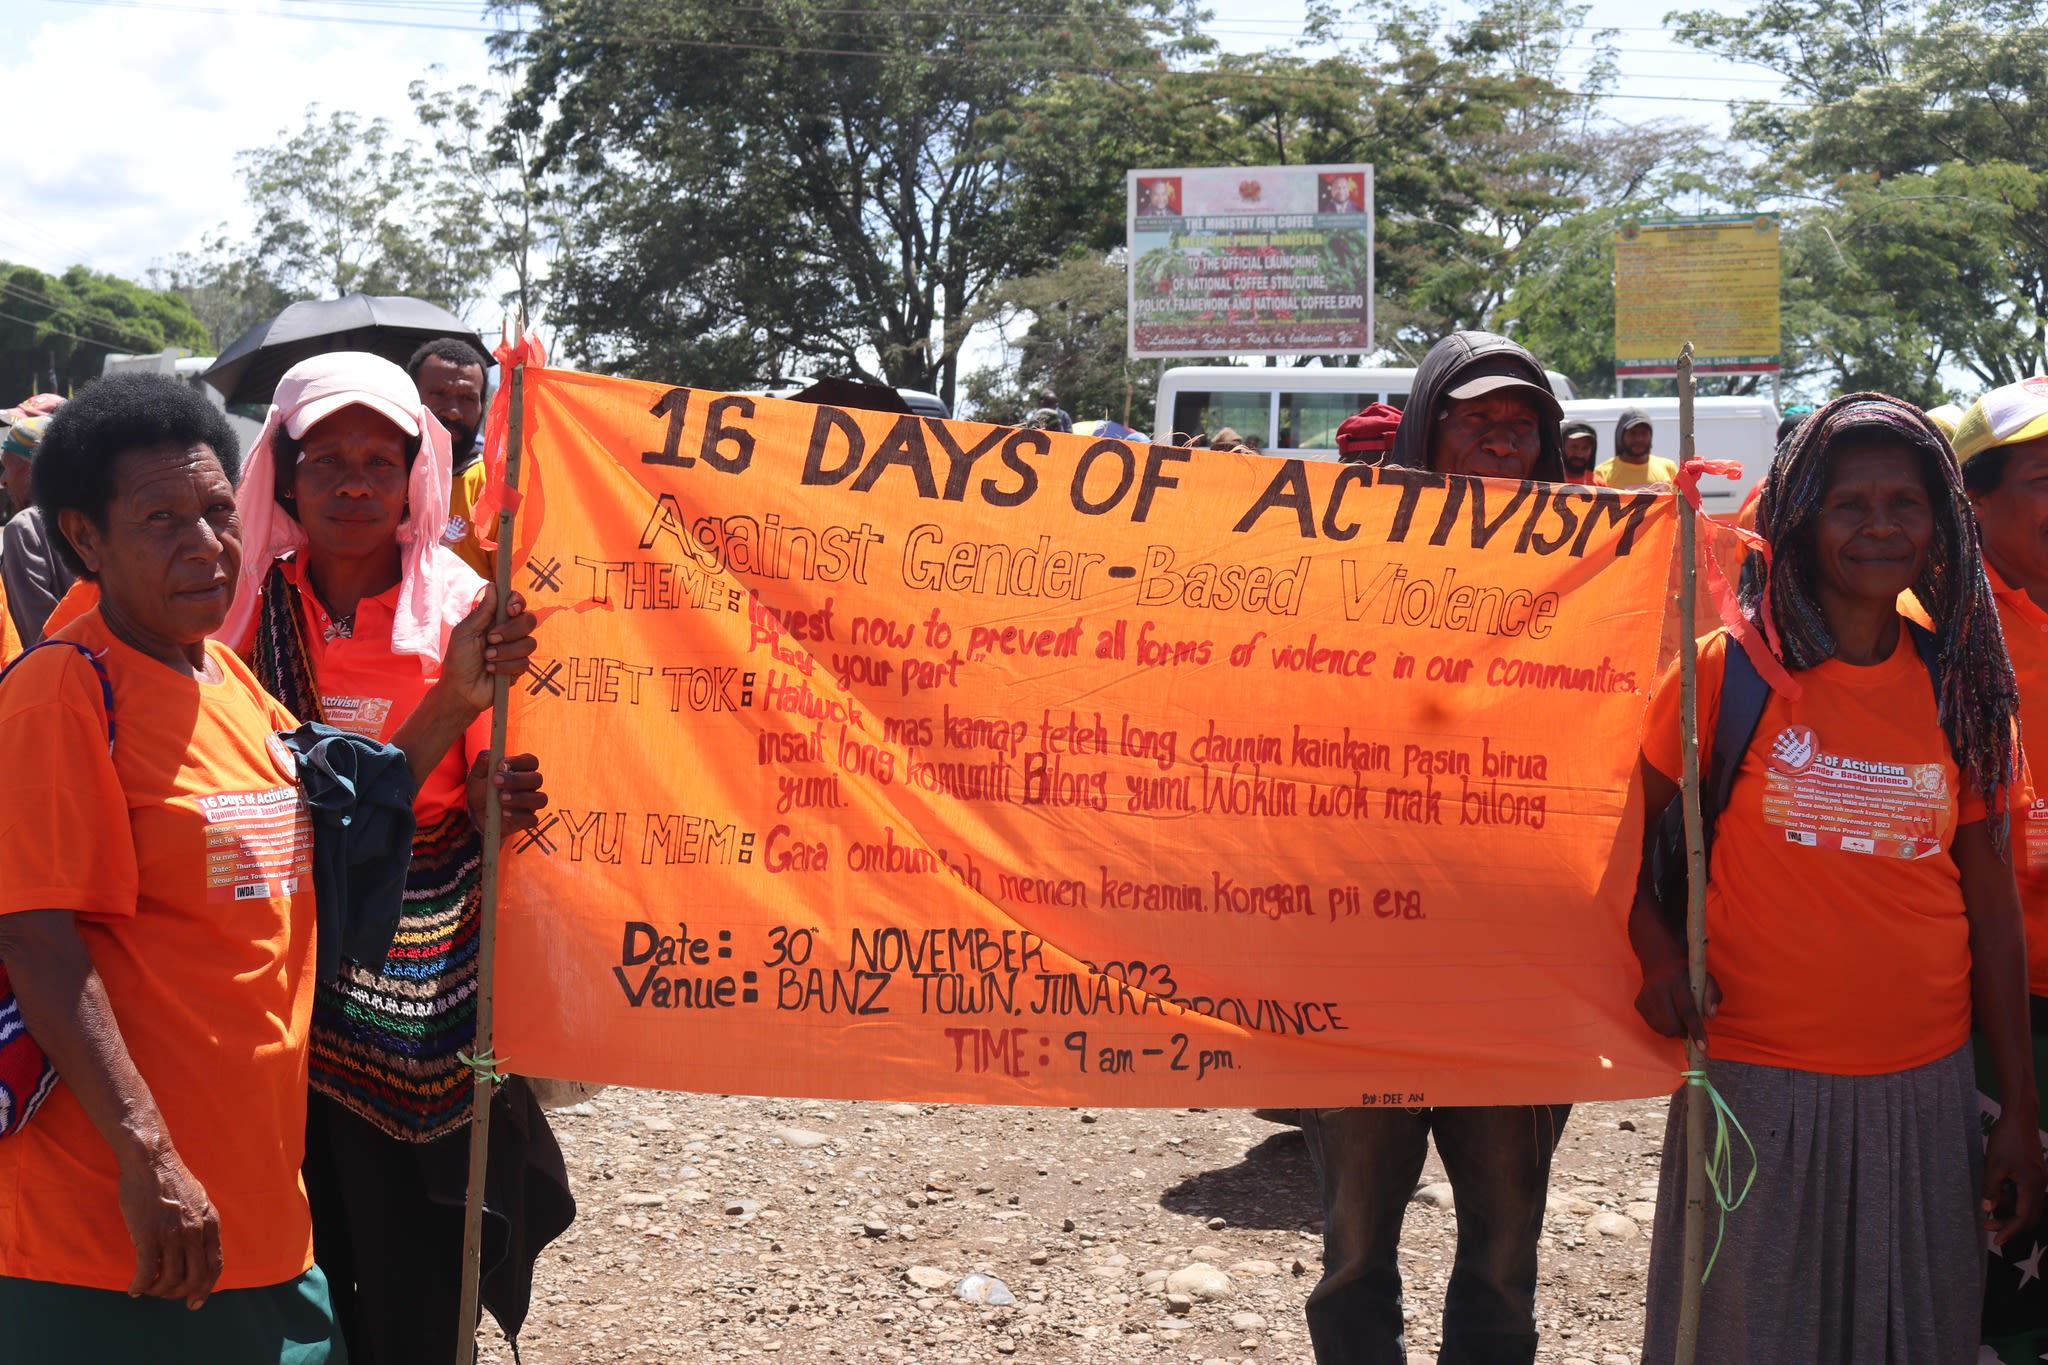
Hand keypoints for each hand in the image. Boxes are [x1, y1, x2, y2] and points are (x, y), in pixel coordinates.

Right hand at [116, 1141, 220, 1308]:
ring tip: (148, 1288)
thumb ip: (202, 1226)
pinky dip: (138, 1285)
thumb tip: (199, 1252)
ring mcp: (172, 1234)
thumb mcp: (199, 1202)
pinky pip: (145, 1272)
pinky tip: (133, 1288)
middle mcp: (195, 1231)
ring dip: (158, 1291)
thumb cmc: (172, 1181)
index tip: (195, 1302)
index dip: (206, 1288)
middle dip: (180, 1294)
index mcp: (211, 1223)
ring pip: (169, 1279)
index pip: (215, 1265)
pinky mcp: (148, 1235)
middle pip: (194, 1277)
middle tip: (166, 1295)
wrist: (152, 1162)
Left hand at [439, 587, 538, 712]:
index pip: (517, 603)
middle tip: (490, 639)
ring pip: (529, 643)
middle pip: (529, 620)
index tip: (510, 609)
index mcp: (495, 620)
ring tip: (487, 658)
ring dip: (505, 651)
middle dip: (511, 630)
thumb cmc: (458, 659)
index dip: (518, 602)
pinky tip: (492, 670)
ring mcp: (516, 650)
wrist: (461, 690)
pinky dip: (505, 666)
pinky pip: (524, 662)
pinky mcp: (519, 668)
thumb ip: (482, 611)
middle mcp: (509, 633)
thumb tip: (492, 586)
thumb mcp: (465, 632)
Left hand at [467, 751, 548, 834]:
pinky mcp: (527, 820)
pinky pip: (532, 820)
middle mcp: (530, 785)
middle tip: (496, 781)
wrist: (477, 813)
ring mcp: (531, 803)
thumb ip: (483, 762)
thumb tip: (490, 755)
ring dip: (520, 798)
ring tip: (501, 799)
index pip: (531, 761)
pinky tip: (504, 814)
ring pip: (540, 799)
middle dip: (516, 780)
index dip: (519, 762)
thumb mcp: (477, 774)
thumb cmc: (481, 789)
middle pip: (537, 779)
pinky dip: (518, 817)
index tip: (500, 765)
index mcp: (522, 770)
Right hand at [1633, 958, 1719, 1049]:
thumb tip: (1710, 1015)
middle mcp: (1658, 988)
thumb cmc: (1688, 975)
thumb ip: (1713, 995)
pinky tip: (1668, 1014)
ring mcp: (1646, 996)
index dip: (1695, 1030)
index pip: (1687, 1010)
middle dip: (1684, 1032)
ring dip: (1674, 1030)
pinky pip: (1654, 1026)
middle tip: (1690, 1027)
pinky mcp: (1639, 1003)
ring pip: (1662, 1028)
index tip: (1703, 1047)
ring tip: (1679, 1018)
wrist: (1660, 962)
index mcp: (1677, 981)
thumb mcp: (1707, 979)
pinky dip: (1664, 1026)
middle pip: (1672, 1024)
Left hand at [1983, 1109, 2045, 1246]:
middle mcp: (2040, 1185)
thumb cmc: (2006, 1139)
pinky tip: (1998, 1194)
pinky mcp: (2035, 1173)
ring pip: (2028, 1205)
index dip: (2009, 1231)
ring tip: (1989, 1208)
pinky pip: (2027, 1194)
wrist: (2019, 1117)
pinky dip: (2014, 1199)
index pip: (2023, 1218)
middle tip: (1988, 1227)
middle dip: (2010, 1224)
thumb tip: (1988, 1210)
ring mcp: (2039, 1179)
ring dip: (2010, 1211)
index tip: (1995, 1240)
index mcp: (2032, 1186)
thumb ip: (1991, 1189)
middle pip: (2029, 1216)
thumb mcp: (1993, 1165)